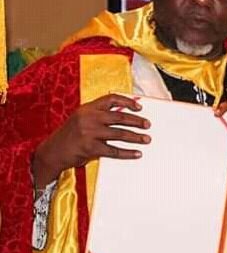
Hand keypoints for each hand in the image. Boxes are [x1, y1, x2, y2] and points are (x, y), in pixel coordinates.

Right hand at [32, 94, 150, 188]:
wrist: (52, 152)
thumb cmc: (70, 135)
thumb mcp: (81, 119)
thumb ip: (99, 115)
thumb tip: (125, 114)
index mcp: (87, 108)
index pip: (111, 99)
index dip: (127, 102)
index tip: (139, 107)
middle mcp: (88, 118)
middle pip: (119, 116)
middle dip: (136, 121)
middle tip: (147, 125)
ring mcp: (89, 133)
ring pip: (119, 133)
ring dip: (136, 137)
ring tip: (146, 139)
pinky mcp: (90, 148)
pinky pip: (114, 150)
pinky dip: (127, 153)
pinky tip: (137, 153)